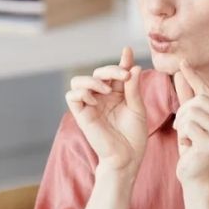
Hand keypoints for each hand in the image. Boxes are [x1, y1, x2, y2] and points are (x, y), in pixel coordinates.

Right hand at [65, 47, 146, 173]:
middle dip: (110, 70)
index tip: (127, 51)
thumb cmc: (134, 136)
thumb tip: (133, 66)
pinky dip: (82, 93)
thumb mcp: (137, 108)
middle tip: (124, 76)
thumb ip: (133, 88)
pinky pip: (72, 96)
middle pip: (98, 72)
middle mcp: (102, 97)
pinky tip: (95, 100)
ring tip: (106, 89)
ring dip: (92, 79)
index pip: (116, 72)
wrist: (127, 157)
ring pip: (79, 81)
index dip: (122, 60)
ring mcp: (90, 105)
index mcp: (117, 94)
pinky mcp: (81, 114)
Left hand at [172, 61, 208, 182]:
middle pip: (198, 101)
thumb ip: (187, 96)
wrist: (196, 176)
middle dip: (183, 112)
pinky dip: (183, 134)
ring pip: (192, 111)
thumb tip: (181, 70)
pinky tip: (188, 145)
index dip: (192, 77)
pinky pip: (188, 125)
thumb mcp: (190, 119)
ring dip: (182, 124)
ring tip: (186, 137)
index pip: (206, 90)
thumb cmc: (193, 146)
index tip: (182, 62)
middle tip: (182, 127)